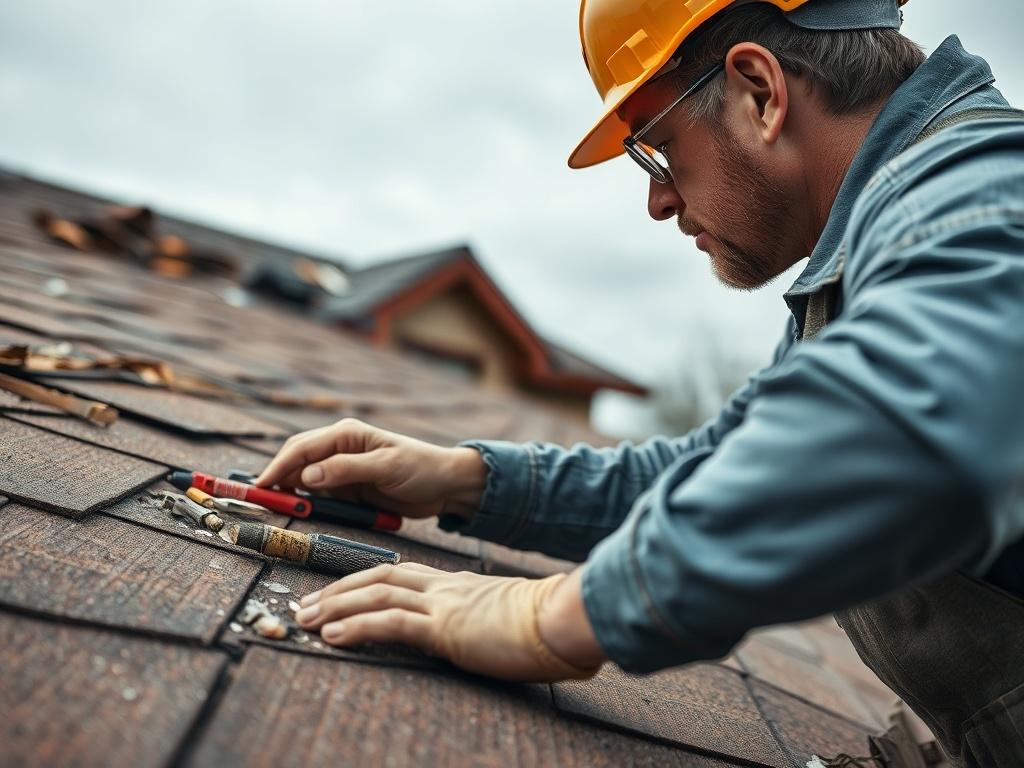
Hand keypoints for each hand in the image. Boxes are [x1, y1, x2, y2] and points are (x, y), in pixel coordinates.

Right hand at [255, 418, 485, 520]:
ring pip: (303, 478)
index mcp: (347, 434)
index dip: (277, 467)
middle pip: (296, 460)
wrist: (446, 485)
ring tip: (272, 506)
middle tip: (256, 499)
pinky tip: (297, 510)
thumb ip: (347, 470)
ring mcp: (342, 469)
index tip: (259, 486)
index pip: (302, 448)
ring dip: (289, 491)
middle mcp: (340, 447)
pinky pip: (319, 494)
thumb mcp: (386, 467)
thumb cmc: (421, 467)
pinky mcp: (348, 488)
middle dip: (276, 478)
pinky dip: (306, 501)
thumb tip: (308, 475)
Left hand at [293, 563, 605, 681]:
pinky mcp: (447, 627)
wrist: (566, 619)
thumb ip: (486, 619)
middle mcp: (444, 588)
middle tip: (304, 606)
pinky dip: (358, 626)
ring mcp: (444, 604)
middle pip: (378, 577)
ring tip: (306, 620)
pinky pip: (393, 622)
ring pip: (377, 594)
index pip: (398, 573)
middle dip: (337, 590)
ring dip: (335, 606)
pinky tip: (334, 635)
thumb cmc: (546, 623)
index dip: (361, 581)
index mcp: (456, 584)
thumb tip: (485, 635)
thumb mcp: (505, 617)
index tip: (334, 594)